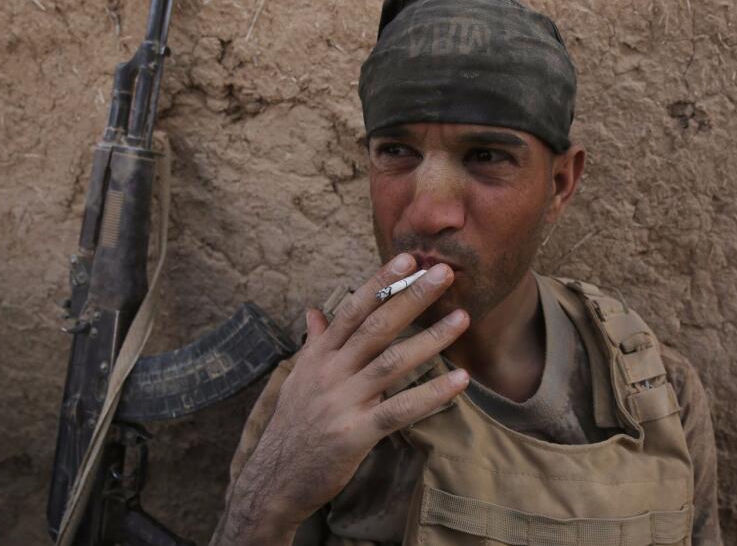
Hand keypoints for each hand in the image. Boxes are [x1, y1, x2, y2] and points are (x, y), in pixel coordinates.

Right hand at [217, 254, 469, 543]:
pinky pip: (399, 410)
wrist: (273, 480)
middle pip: (376, 326)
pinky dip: (432, 394)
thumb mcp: (298, 379)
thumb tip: (315, 311)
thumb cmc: (293, 426)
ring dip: (431, 339)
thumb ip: (314, 343)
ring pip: (391, 362)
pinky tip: (460, 380)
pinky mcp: (355, 433)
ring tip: (463, 317)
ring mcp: (342, 402)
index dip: (380, 282)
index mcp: (318, 355)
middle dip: (411, 297)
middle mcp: (329, 372)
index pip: (353, 309)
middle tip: (443, 272)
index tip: (406, 258)